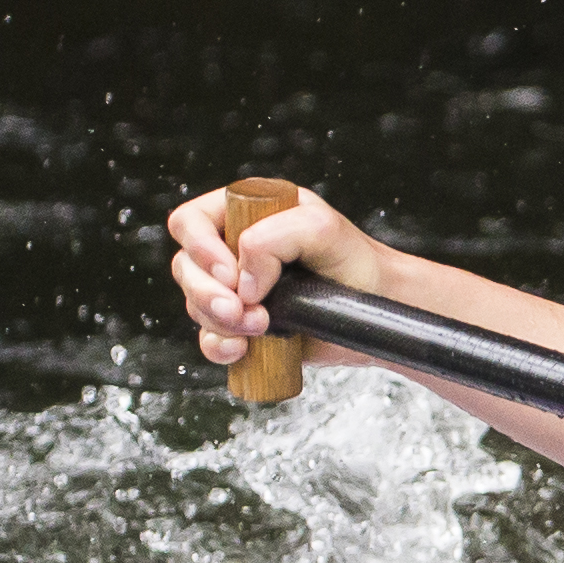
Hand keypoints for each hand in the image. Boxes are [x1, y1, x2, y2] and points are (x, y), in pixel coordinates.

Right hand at [166, 183, 401, 368]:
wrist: (377, 307)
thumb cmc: (354, 261)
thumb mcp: (322, 229)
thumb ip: (276, 236)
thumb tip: (243, 276)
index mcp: (245, 213)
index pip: (191, 222)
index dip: (200, 248)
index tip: (232, 274)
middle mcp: (233, 249)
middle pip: (186, 267)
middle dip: (208, 293)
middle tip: (243, 310)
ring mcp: (236, 289)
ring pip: (195, 305)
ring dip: (220, 321)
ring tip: (262, 326)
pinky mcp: (244, 325)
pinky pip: (210, 339)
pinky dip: (219, 346)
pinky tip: (243, 349)